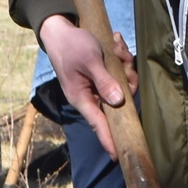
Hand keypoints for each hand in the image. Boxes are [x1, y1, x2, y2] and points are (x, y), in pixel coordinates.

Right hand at [38, 15, 131, 153]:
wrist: (60, 31)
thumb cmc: (71, 46)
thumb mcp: (90, 60)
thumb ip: (104, 81)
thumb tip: (118, 101)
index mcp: (82, 98)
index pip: (98, 124)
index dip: (109, 140)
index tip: (119, 156)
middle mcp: (91, 96)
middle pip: (119, 101)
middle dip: (127, 79)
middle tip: (123, 57)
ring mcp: (97, 88)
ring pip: (122, 85)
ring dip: (124, 65)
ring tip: (117, 47)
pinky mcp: (102, 78)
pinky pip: (119, 75)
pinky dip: (121, 59)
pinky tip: (115, 45)